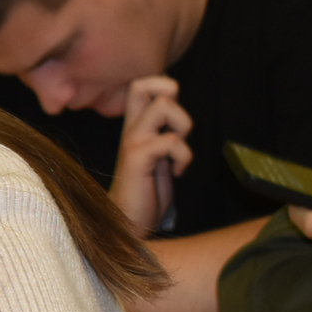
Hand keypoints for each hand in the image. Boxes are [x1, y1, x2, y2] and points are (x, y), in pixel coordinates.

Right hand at [109, 76, 192, 236]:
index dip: (161, 86)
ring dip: (183, 124)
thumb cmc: (144, 195)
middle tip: (173, 120)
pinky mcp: (138, 158)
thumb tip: (180, 118)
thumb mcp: (158, 158)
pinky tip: (177, 172)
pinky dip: (184, 156)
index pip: (139, 86)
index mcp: (134, 128)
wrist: (127, 226)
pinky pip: (171, 140)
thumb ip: (164, 136)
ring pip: (163, 104)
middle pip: (142, 84)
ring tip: (178, 149)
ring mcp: (132, 142)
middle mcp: (130, 130)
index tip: (172, 113)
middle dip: (168, 90)